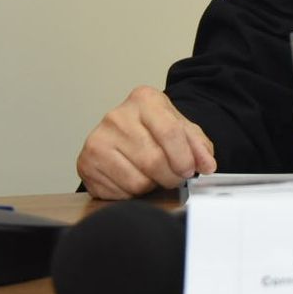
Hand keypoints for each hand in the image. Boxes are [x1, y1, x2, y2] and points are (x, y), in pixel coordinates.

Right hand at [77, 86, 216, 198]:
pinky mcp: (85, 163)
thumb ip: (198, 146)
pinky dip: (132, 193)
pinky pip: (119, 192)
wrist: (125, 134)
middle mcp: (116, 116)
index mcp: (144, 100)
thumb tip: (207, 165)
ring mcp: (97, 140)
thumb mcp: (182, 129)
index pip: (170, 132)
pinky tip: (133, 178)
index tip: (190, 170)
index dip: (184, 158)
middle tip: (174, 177)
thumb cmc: (156, 130)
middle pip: (154, 160)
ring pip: (137, 181)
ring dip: (151, 186)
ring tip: (151, 175)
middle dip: (171, 176)